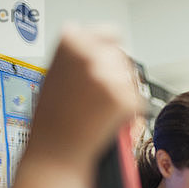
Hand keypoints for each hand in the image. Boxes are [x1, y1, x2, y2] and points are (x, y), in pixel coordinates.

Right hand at [28, 26, 139, 175]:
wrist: (55, 154)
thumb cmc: (50, 121)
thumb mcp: (53, 75)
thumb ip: (74, 55)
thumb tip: (93, 44)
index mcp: (70, 42)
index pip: (109, 33)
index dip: (109, 50)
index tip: (109, 61)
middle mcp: (90, 54)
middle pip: (122, 57)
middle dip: (116, 76)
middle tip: (98, 98)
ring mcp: (108, 76)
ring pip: (130, 79)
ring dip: (122, 94)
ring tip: (97, 112)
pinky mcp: (124, 98)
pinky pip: (138, 101)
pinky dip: (128, 113)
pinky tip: (105, 121)